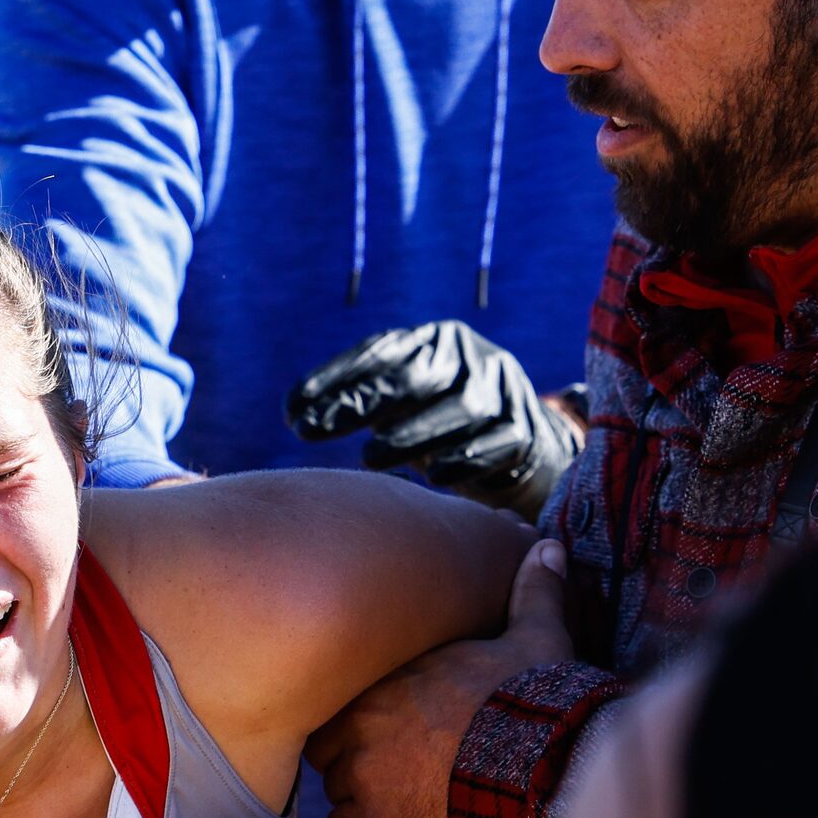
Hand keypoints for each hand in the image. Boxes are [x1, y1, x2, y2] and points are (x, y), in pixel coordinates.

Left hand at [286, 320, 582, 516]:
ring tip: (368, 458)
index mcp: (438, 340)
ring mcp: (506, 392)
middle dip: (361, 404)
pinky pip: (497, 443)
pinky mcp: (526, 431)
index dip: (334, 379)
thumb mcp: (404, 404)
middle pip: (416, 376)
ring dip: (411, 435)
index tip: (291, 411)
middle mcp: (474, 358)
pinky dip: (465, 458)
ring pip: (461, 408)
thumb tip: (299, 414)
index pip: (382, 352)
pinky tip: (434, 476)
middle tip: (314, 432)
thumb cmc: (443, 425)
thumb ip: (364, 400)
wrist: (523, 447)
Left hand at [309, 538, 573, 817]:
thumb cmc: (534, 704)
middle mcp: (363, 720)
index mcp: (389, 675)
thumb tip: (550, 548)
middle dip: (352, 752)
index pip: (346, 692)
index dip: (365, 710)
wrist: (537, 772)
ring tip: (398, 794)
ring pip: (335, 785)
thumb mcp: (537, 638)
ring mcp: (363, 772)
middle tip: (390, 762)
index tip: (393, 721)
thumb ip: (533, 593)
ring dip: (359, 792)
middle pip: (329, 741)